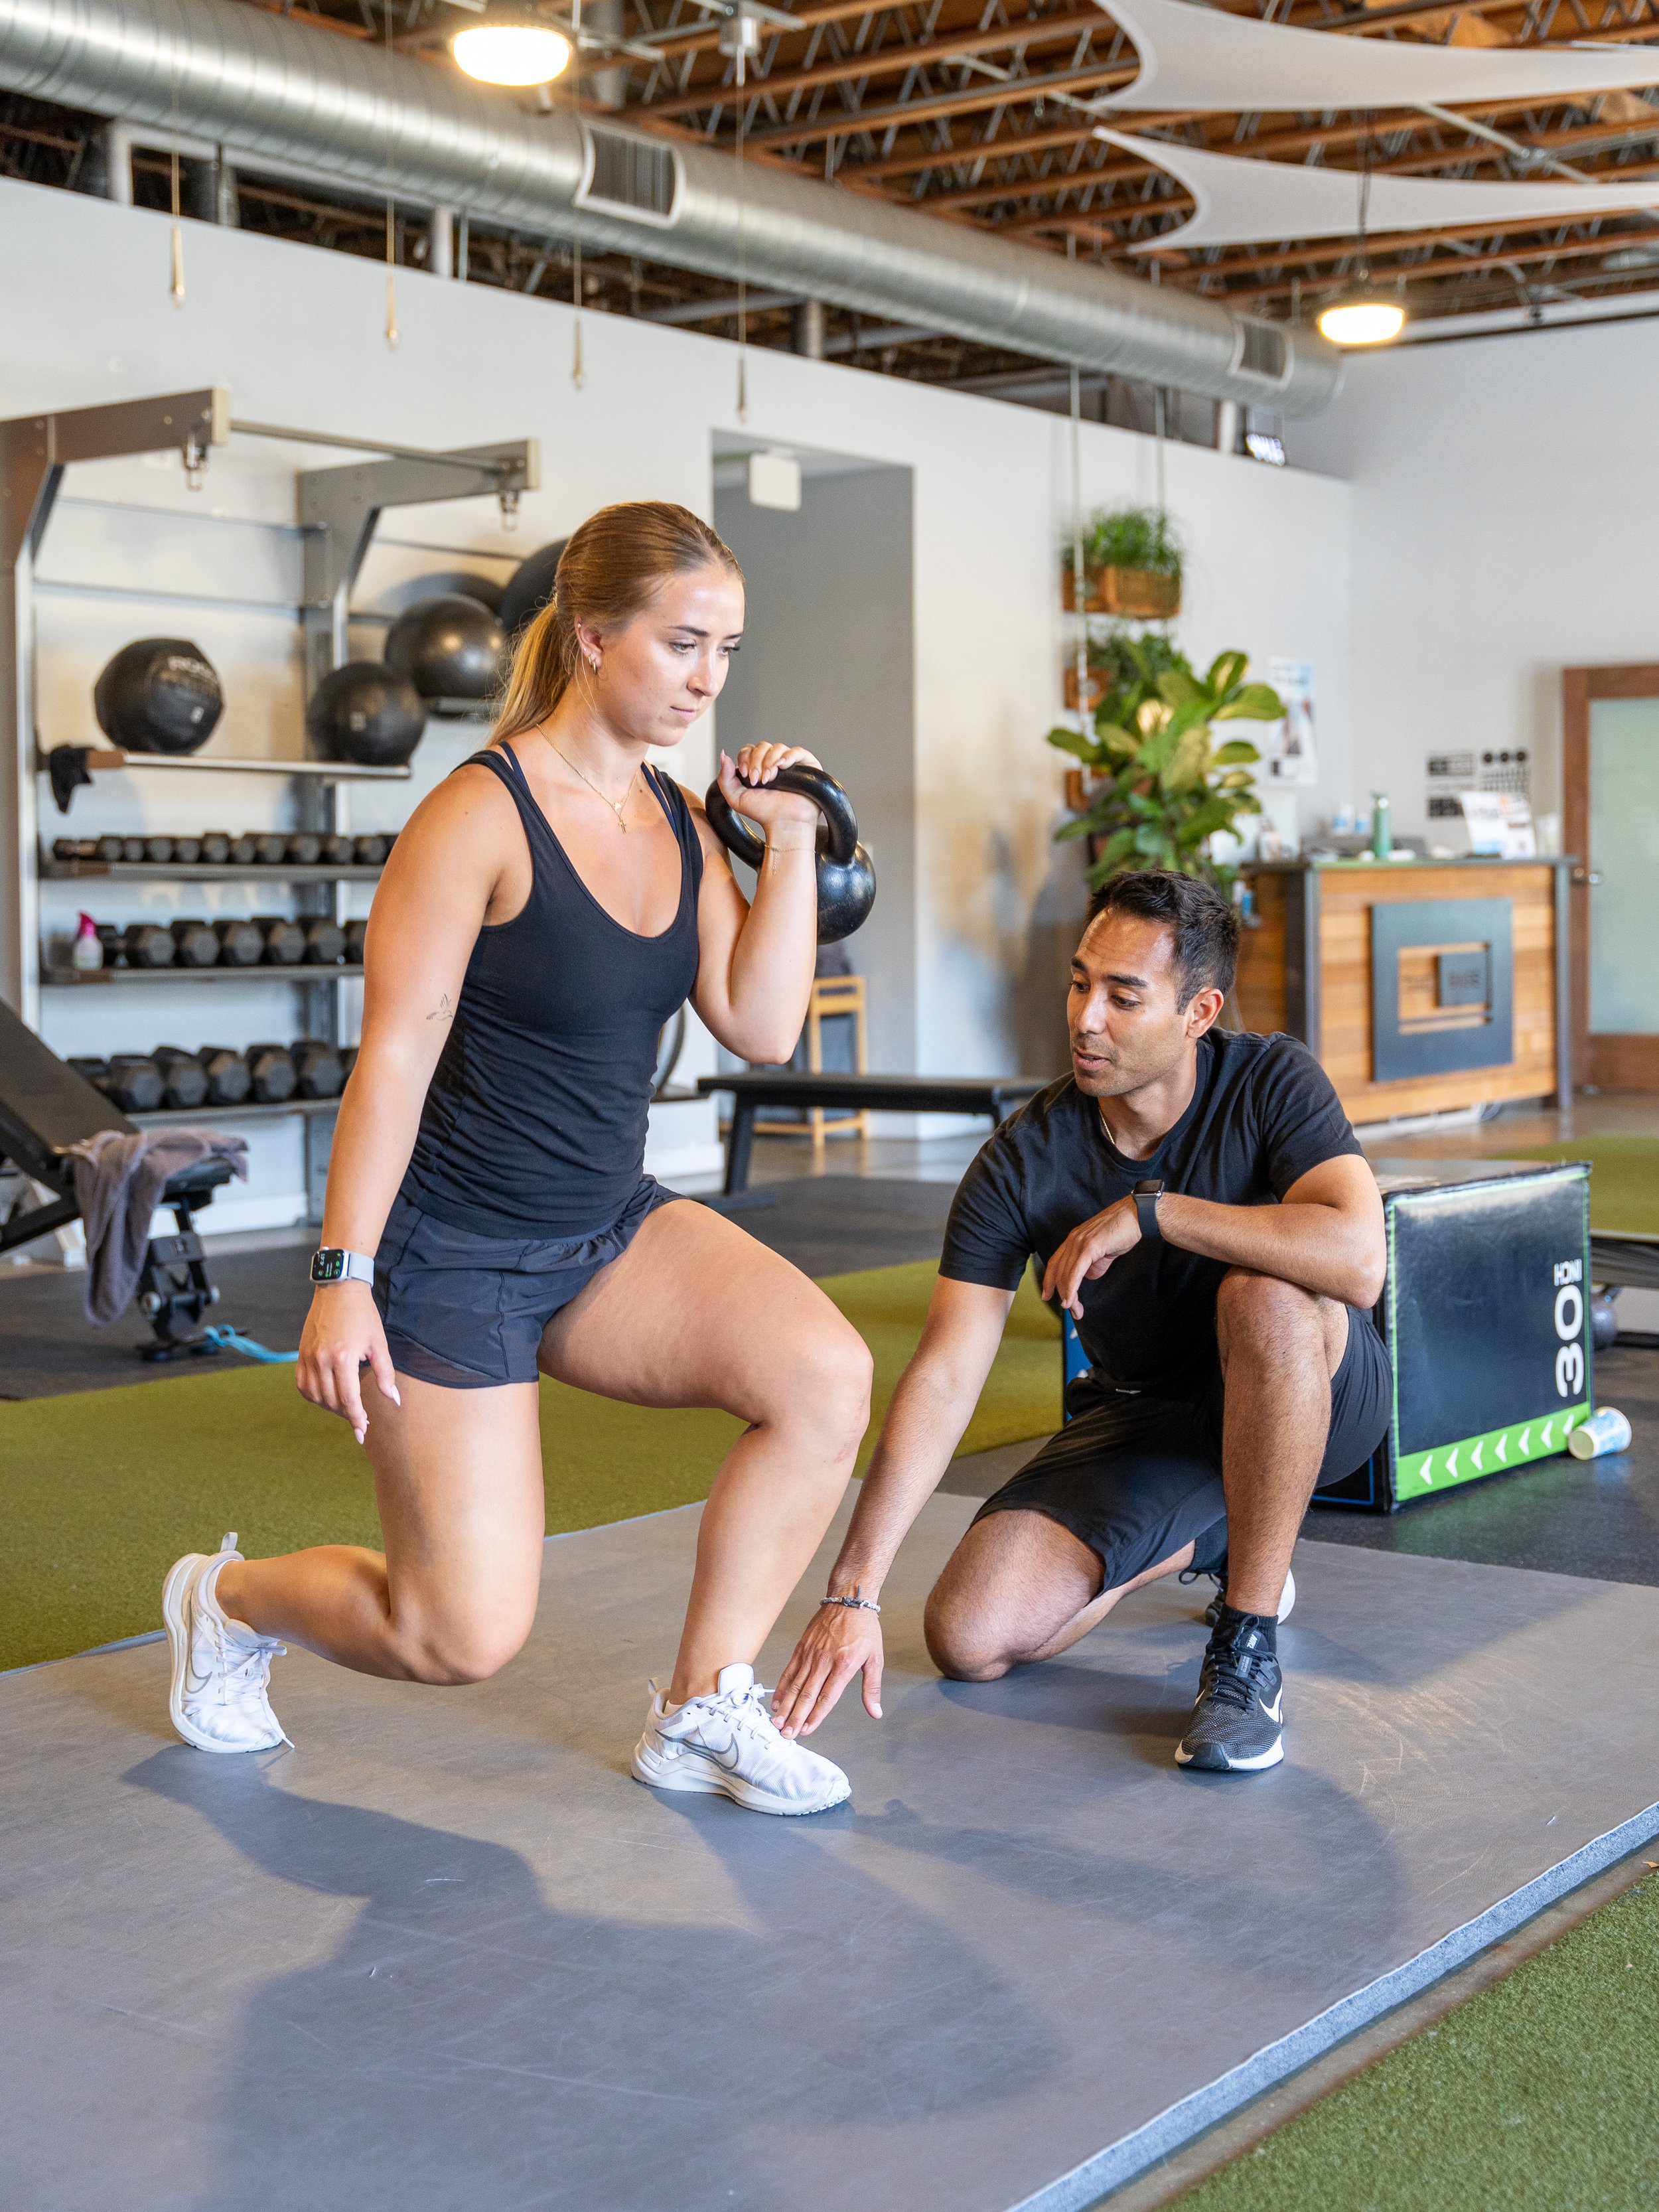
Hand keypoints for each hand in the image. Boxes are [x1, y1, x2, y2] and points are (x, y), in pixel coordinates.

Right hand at [297, 1280, 400, 1444]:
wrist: (339, 1290)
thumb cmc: (363, 1316)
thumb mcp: (379, 1343)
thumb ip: (385, 1374)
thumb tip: (392, 1399)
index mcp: (343, 1358)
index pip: (349, 1399)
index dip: (356, 1419)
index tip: (362, 1433)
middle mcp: (322, 1360)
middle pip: (332, 1401)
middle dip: (346, 1414)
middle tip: (360, 1419)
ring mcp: (308, 1357)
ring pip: (315, 1396)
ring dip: (330, 1407)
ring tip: (345, 1407)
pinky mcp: (300, 1354)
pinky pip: (303, 1385)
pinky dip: (314, 1396)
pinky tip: (326, 1397)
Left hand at [719, 743, 821, 845]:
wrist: (784, 824)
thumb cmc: (764, 814)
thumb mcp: (736, 798)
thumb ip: (725, 778)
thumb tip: (723, 754)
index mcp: (758, 767)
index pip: (749, 750)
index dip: (745, 759)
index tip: (746, 775)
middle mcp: (774, 763)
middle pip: (762, 746)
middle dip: (757, 762)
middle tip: (757, 780)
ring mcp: (791, 763)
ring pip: (777, 747)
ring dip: (770, 761)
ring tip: (770, 779)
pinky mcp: (807, 766)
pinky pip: (798, 751)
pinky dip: (788, 756)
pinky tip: (782, 767)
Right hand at [771, 1600, 884, 1737]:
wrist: (849, 1600)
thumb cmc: (864, 1629)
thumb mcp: (875, 1659)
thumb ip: (872, 1688)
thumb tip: (875, 1712)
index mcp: (844, 1665)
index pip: (827, 1697)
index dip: (816, 1716)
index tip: (806, 1730)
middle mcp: (824, 1661)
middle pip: (807, 1694)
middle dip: (796, 1717)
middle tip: (786, 1734)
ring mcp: (810, 1653)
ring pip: (795, 1685)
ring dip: (786, 1706)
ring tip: (778, 1722)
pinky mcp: (802, 1647)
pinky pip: (789, 1670)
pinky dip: (782, 1687)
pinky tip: (777, 1701)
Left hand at [1041, 1197, 1141, 1319]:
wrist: (1136, 1215)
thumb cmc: (1124, 1231)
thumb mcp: (1104, 1252)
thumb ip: (1094, 1264)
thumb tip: (1088, 1276)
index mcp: (1074, 1239)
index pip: (1055, 1263)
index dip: (1049, 1280)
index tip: (1047, 1296)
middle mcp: (1073, 1239)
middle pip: (1058, 1271)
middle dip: (1061, 1293)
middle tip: (1070, 1310)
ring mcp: (1080, 1241)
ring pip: (1066, 1273)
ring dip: (1068, 1295)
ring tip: (1074, 1310)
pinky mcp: (1090, 1246)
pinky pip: (1076, 1271)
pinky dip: (1071, 1288)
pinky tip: (1070, 1300)